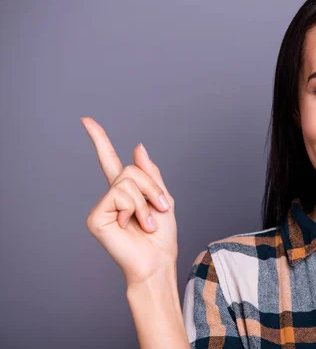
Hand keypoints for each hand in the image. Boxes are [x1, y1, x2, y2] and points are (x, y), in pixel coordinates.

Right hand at [81, 117, 177, 286]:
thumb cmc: (161, 236)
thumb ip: (150, 173)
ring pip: (127, 181)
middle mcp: (110, 196)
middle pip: (131, 169)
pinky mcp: (95, 216)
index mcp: (125, 191)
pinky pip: (120, 195)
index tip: (86, 120)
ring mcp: (101, 206)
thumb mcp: (162, 199)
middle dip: (152, 188)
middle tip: (159, 209)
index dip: (99, 139)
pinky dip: (135, 209)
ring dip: (146, 201)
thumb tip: (137, 146)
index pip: (109, 160)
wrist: (157, 261)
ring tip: (147, 222)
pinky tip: (132, 225)